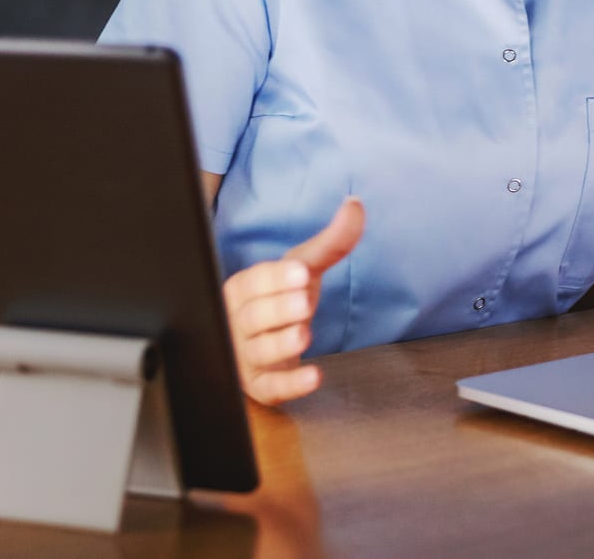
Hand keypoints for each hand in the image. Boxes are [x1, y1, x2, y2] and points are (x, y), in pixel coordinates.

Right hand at [223, 195, 363, 405]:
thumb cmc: (281, 298)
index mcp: (242, 289)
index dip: (275, 278)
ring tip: (304, 334)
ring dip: (280, 344)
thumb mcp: (304, 269)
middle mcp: (238, 323)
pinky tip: (314, 376)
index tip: (301, 273)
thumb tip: (356, 204)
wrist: (267, 342)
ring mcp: (246, 356)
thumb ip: (331, 241)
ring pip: (257, 352)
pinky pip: (270, 388)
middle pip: (253, 316)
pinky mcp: (260, 386)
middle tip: (304, 303)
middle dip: (278, 309)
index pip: (253, 281)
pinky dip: (290, 384)